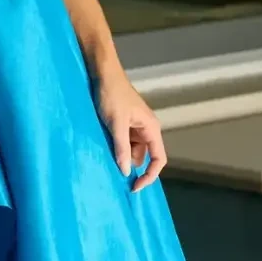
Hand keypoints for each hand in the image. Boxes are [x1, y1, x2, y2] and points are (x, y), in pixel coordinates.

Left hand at [93, 62, 167, 189]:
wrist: (102, 74)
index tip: (134, 186)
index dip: (150, 175)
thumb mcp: (115, 124)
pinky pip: (123, 142)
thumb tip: (126, 171)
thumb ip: (121, 148)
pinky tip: (104, 147)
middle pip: (143, 156)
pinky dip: (116, 147)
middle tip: (113, 173)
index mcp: (151, 128)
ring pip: (131, 150)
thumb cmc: (112, 95)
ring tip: (105, 155)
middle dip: (130, 165)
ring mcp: (135, 126)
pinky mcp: (124, 124)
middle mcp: (146, 129)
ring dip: (121, 155)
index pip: (158, 159)